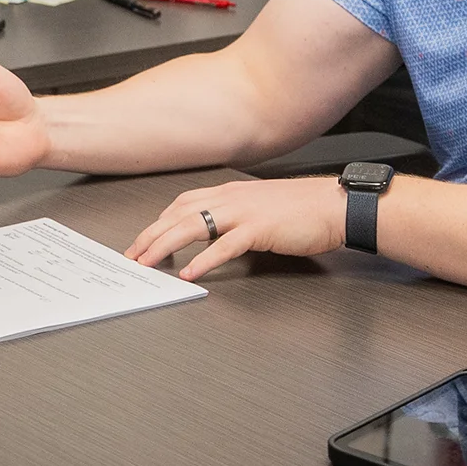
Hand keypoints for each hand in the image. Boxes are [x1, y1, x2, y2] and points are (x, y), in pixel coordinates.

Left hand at [124, 176, 347, 280]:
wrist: (334, 205)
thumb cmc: (302, 209)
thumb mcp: (259, 206)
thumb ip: (233, 216)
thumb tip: (212, 233)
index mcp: (229, 192)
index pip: (181, 204)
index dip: (157, 222)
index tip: (141, 239)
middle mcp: (231, 198)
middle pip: (178, 214)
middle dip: (150, 235)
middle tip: (132, 255)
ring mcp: (244, 213)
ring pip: (192, 226)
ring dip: (165, 245)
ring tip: (148, 263)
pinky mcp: (259, 229)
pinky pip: (224, 246)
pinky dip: (203, 260)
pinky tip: (190, 272)